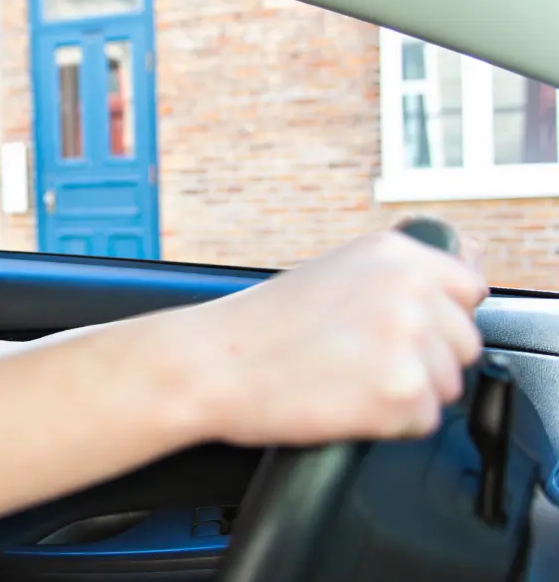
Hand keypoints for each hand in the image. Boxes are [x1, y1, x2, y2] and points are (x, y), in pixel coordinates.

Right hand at [180, 225, 487, 447]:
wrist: (210, 364)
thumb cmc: (257, 326)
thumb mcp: (333, 273)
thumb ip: (397, 277)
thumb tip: (461, 281)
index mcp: (394, 253)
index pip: (467, 289)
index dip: (435, 318)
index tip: (396, 332)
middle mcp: (410, 288)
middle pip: (463, 344)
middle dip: (422, 360)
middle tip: (356, 360)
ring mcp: (410, 339)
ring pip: (446, 385)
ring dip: (404, 392)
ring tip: (343, 380)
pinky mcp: (402, 392)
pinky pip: (422, 422)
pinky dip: (386, 424)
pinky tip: (341, 403)